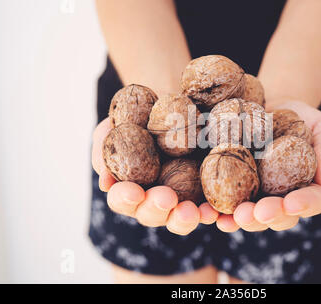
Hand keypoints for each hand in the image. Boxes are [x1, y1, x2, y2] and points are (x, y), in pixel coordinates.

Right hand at [92, 118, 218, 234]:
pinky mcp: (207, 191)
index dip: (126, 198)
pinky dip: (213, 210)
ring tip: (191, 211)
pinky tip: (216, 208)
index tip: (133, 192)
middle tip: (166, 198)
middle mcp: (155, 198)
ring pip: (181, 217)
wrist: (175, 101)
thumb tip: (106, 181)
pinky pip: (211, 206)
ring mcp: (183, 197)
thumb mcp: (114, 125)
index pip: (123, 199)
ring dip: (185, 218)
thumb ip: (105, 149)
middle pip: (153, 214)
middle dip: (157, 209)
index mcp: (130, 187)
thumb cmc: (138, 115)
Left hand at [222, 100, 320, 232]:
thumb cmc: (299, 116)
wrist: (266, 107)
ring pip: (251, 216)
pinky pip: (223, 204)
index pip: (313, 201)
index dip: (304, 204)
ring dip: (241, 220)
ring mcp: (255, 195)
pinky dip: (215, 211)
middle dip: (268, 217)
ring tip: (231, 218)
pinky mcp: (231, 188)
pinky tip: (209, 212)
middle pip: (279, 216)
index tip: (292, 203)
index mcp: (308, 186)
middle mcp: (281, 197)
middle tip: (258, 212)